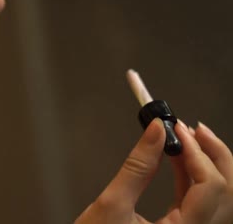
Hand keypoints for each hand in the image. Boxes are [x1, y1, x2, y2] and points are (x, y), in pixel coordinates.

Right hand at [75, 118, 232, 223]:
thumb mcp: (112, 205)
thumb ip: (137, 167)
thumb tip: (155, 132)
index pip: (209, 187)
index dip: (197, 153)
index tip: (177, 129)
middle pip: (226, 192)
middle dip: (213, 154)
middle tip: (192, 128)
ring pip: (217, 196)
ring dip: (205, 163)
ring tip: (185, 139)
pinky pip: (199, 202)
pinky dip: (191, 177)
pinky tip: (176, 159)